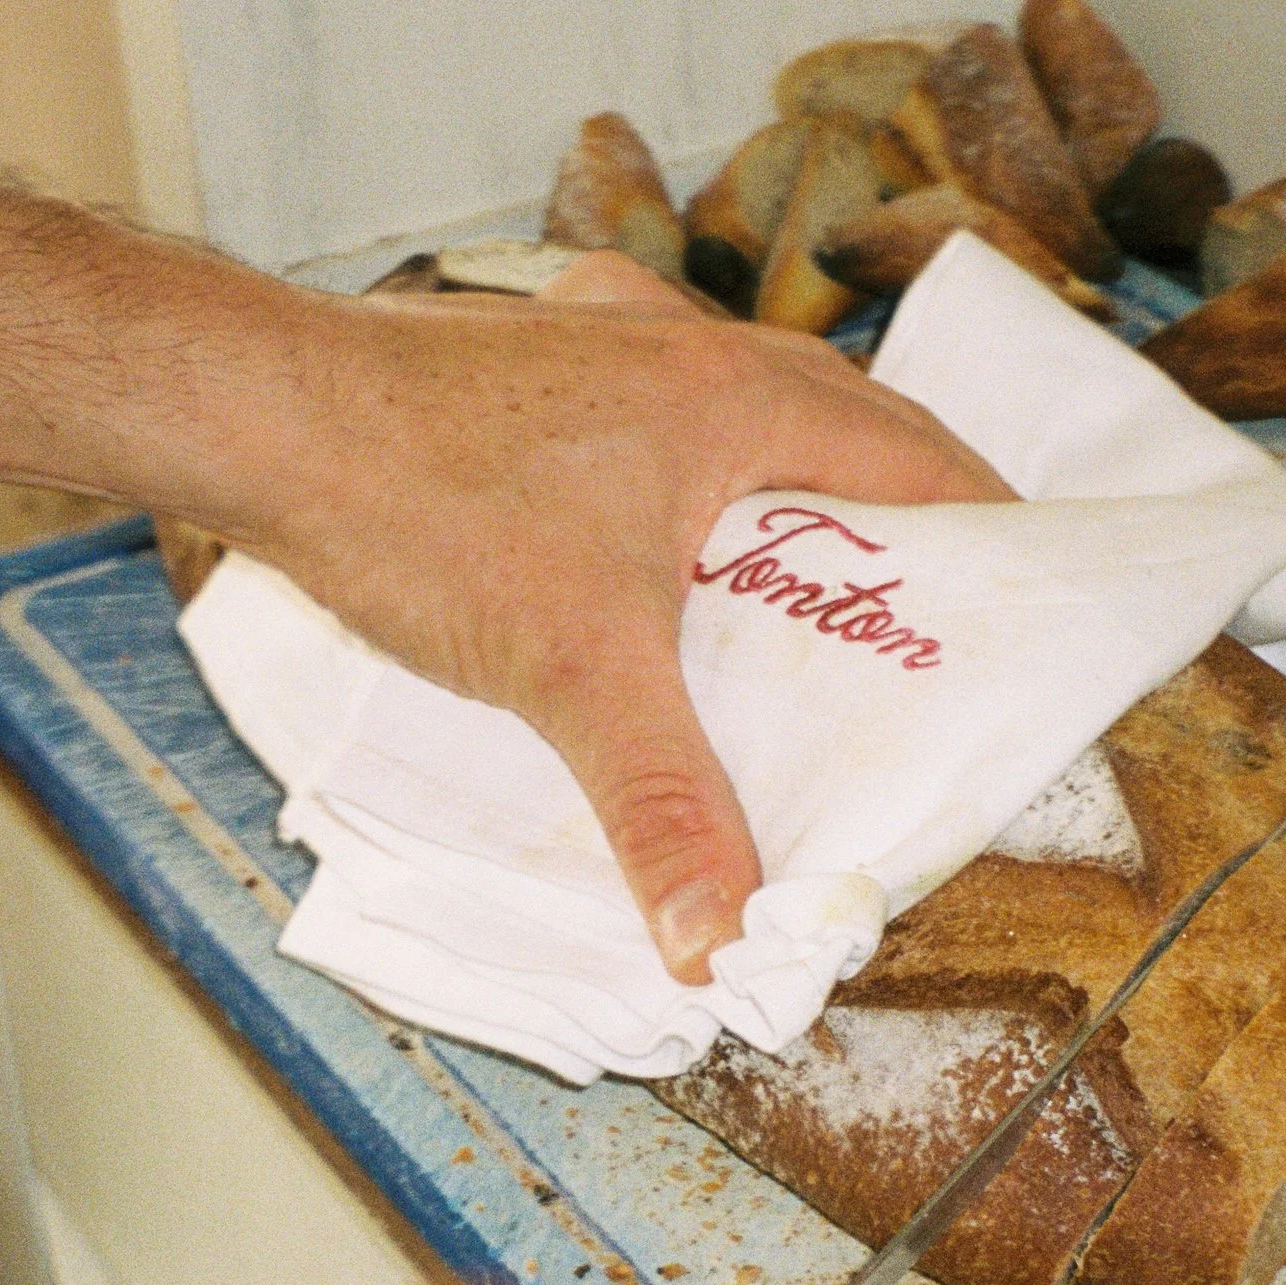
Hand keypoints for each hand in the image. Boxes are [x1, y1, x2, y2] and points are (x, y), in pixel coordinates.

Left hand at [218, 254, 1008, 985]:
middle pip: (842, 427)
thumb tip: (723, 938)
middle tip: (919, 626)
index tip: (1027, 602)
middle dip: (892, 521)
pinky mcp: (518, 366)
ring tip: (793, 595)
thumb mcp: (574, 674)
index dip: (991, 530)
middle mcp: (684, 353)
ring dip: (778, 488)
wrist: (258, 413)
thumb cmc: (422, 499)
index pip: (925, 456)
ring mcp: (597, 346)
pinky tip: (636, 536)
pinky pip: (638, 413)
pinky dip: (670, 470)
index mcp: (743, 400)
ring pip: (736, 413)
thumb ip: (666, 806)